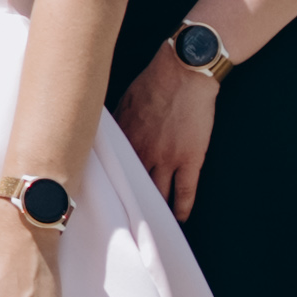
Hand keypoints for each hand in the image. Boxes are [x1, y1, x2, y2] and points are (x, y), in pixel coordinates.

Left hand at [113, 47, 218, 220]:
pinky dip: (182, 207)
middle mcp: (143, 153)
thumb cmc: (154, 81)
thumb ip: (117, 125)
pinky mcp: (190, 159)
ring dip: (156, 210)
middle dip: (129, 204)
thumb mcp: (124, 101)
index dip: (110, 187)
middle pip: (133, 188)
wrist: (184, 73)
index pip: (113, 172)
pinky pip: (186, 191)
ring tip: (153, 223)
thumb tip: (106, 138)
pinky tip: (180, 217)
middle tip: (125, 220)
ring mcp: (168, 158)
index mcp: (124, 139)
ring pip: (159, 194)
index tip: (105, 199)